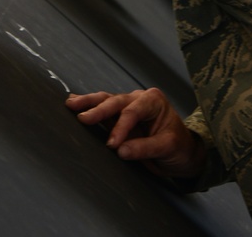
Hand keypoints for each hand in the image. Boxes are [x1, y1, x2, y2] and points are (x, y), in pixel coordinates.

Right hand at [66, 88, 205, 179]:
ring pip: (106, 101)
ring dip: (88, 103)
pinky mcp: (119, 116)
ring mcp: (128, 105)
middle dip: (98, 109)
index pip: (133, 112)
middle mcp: (139, 98)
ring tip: (71, 104)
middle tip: (82, 118)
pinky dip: (89, 107)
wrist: (181, 152)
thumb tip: (120, 151)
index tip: (112, 145)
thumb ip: (144, 148)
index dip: (121, 128)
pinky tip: (74, 103)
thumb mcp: (167, 147)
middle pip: (116, 101)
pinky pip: (103, 110)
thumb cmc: (178, 147)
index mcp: (154, 101)